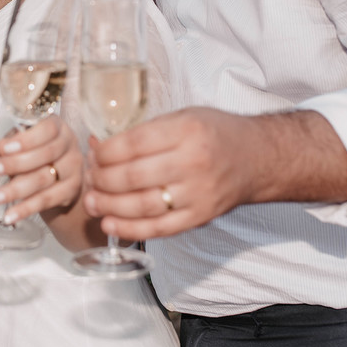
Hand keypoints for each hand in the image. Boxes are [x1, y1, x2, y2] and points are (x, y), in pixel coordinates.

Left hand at [0, 115, 83, 224]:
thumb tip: (1, 150)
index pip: (47, 128)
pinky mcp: (72, 190)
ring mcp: (74, 168)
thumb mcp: (25, 140)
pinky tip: (10, 215)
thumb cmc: (36, 151)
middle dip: (14, 163)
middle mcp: (69, 144)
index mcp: (57, 126)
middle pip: (45, 154)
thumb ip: (14, 142)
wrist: (59, 175)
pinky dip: (26, 209)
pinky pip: (46, 200)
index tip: (4, 148)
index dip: (26, 139)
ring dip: (15, 190)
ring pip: (44, 179)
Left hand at [82, 106, 346, 239]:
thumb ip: (145, 131)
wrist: (258, 158)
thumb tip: (99, 145)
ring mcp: (197, 194)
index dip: (105, 151)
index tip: (93, 152)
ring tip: (91, 202)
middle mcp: (193, 163)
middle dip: (101, 179)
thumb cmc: (215, 133)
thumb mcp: (183, 117)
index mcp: (187, 131)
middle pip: (133, 176)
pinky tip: (110, 223)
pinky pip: (159, 229)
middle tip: (88, 177)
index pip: (133, 144)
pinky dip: (130, 229)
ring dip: (109, 206)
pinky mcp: (200, 217)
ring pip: (142, 205)